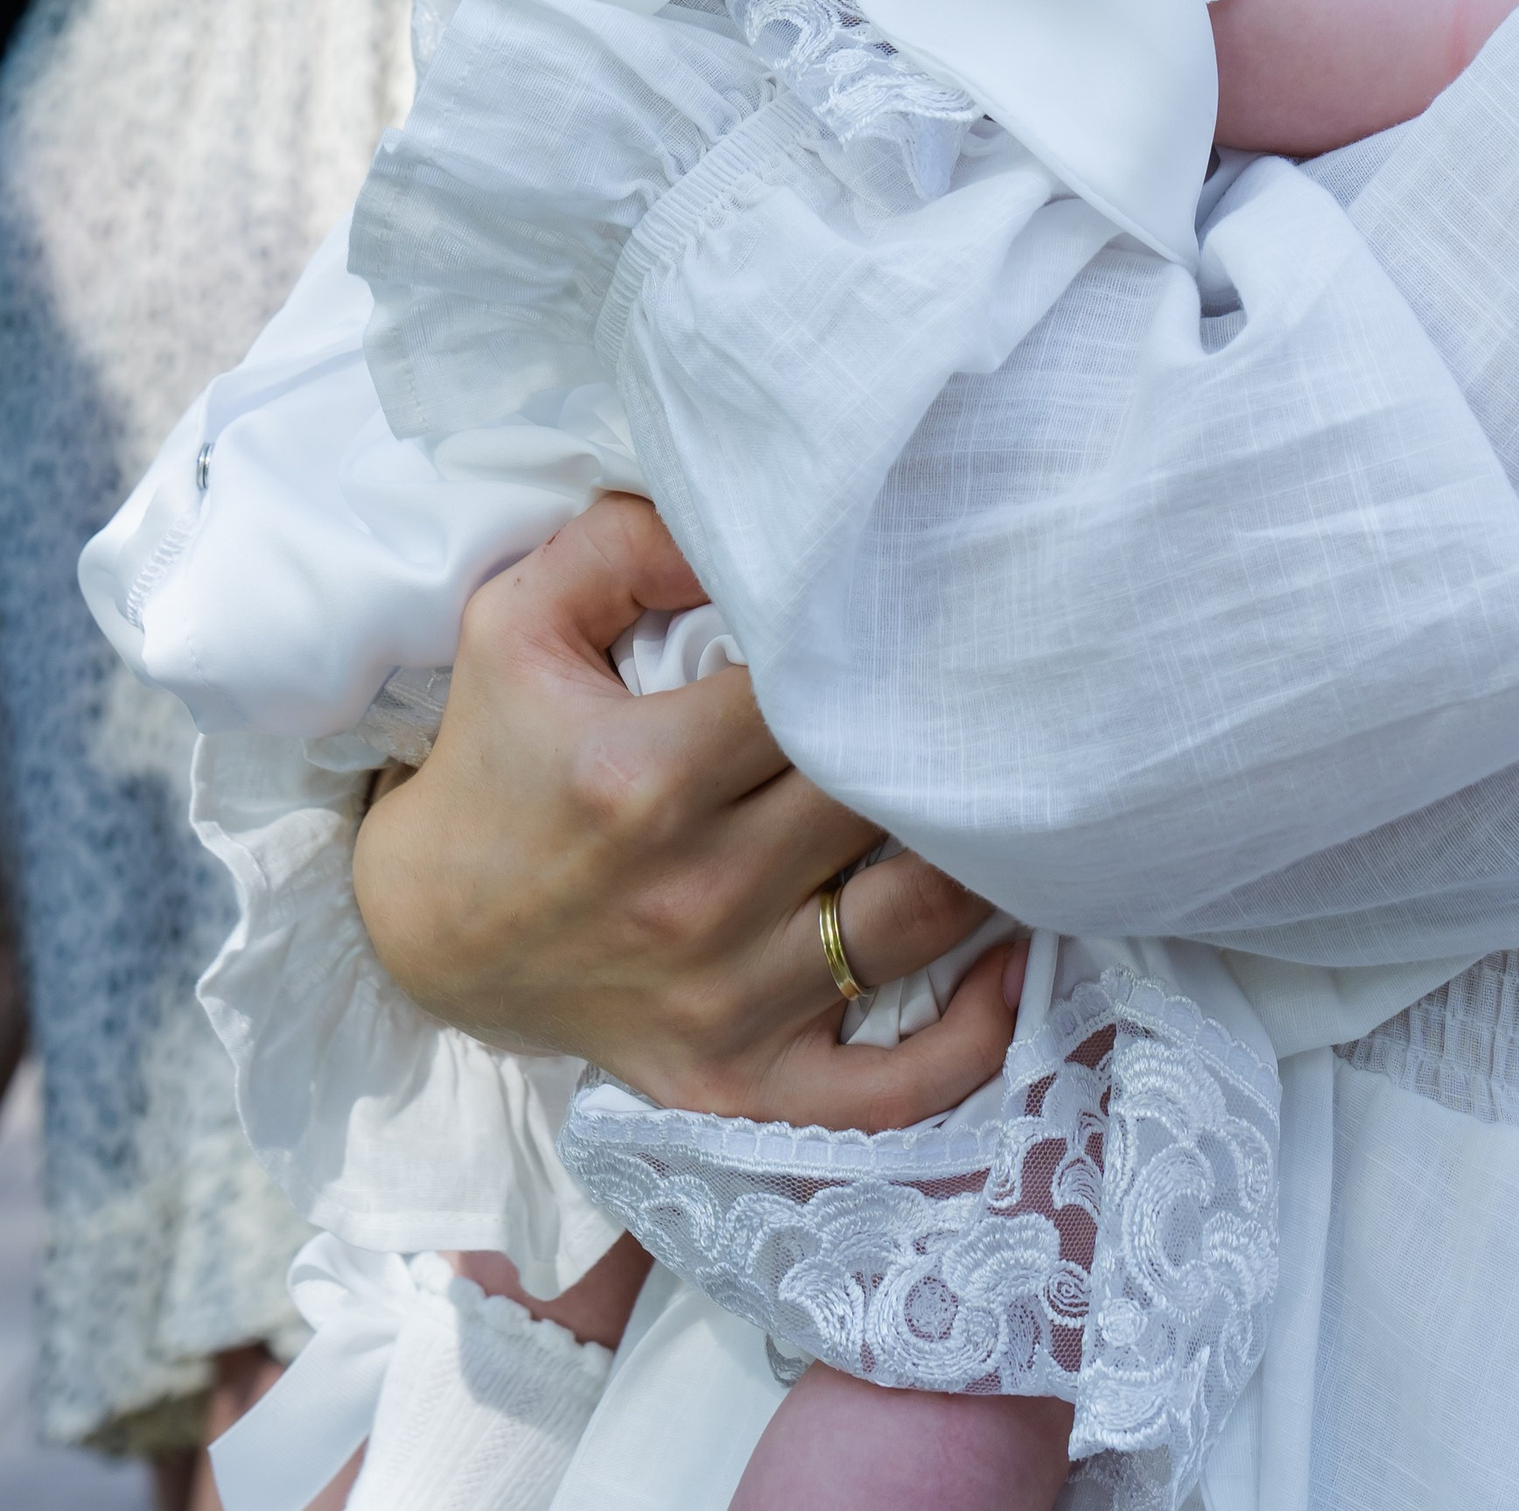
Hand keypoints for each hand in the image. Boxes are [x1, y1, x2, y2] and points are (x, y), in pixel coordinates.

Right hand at [352, 496, 1015, 1129]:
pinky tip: (1011, 961)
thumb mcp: (517, 623)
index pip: (822, 689)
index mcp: (648, 776)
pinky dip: (970, 1036)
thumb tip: (745, 511)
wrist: (422, 936)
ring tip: (1014, 794)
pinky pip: (888, 1089)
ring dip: (981, 856)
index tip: (926, 608)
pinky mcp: (739, 1083)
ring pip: (918, 919)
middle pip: (885, 794)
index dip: (886, 642)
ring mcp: (726, 1000)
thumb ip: (626, 543)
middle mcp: (697, 894)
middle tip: (1003, 687)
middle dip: (943, 738)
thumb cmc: (492, 761)